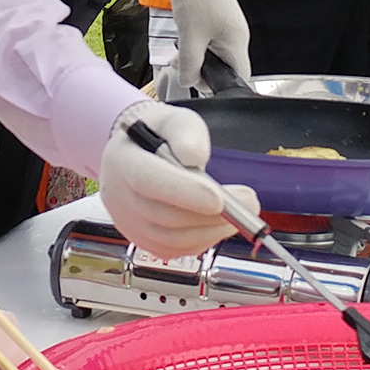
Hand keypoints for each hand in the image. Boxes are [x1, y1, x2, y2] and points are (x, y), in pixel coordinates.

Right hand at [98, 100, 242, 256]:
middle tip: (248, 202)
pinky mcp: (144, 241)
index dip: (183, 192)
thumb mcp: (173, 119)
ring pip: (173, 239)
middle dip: (211, 215)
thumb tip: (195, 157)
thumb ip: (186, 133)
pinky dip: (203, 240)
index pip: (148, 181)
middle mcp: (120, 197)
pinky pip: (176, 250)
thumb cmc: (157, 136)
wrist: (135, 155)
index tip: (218, 199)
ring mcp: (130, 224)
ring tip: (241, 213)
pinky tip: (219, 224)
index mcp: (123, 161)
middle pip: (165, 216)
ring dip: (212, 230)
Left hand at [170, 0, 251, 90]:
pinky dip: (196, 47)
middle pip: (225, 69)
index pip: (239, 78)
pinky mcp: (219, 23)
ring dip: (196, 59)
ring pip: (215, 57)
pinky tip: (184, 41)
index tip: (199, 81)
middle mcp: (237, 38)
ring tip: (179, 53)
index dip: (220, 86)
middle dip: (202, 71)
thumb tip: (189, 82)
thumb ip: (190, 64)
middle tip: (182, 65)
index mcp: (237, 43)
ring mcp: (228, 30)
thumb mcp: (190, 36)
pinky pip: (210, 44)